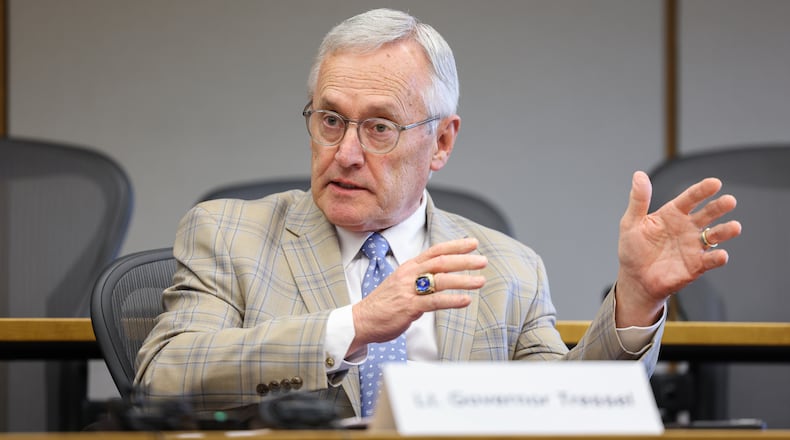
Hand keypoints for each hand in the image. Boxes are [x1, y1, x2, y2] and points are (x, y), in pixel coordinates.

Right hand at [350, 237, 486, 351]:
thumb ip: (419, 278)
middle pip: (441, 262)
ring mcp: (408, 290)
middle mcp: (409, 275)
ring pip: (441, 280)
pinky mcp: (409, 307)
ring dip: (464, 280)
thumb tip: (440, 275)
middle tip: (483, 261)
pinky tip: (466, 300)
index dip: (455, 246)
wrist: (362, 320)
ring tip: (481, 281)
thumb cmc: (383, 304)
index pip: (435, 251)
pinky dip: (452, 300)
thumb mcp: (401, 283)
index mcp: (408, 267)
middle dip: (464, 260)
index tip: (472, 243)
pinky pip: (434, 301)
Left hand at [615, 171, 741, 325]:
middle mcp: (687, 227)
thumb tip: (639, 175)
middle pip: (707, 214)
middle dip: (719, 207)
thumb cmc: (633, 249)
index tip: (715, 183)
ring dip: (725, 231)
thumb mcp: (631, 222)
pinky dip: (717, 258)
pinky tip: (721, 255)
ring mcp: (693, 246)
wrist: (635, 279)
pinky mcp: (696, 265)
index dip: (702, 190)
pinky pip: (710, 260)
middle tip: (729, 201)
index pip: (690, 198)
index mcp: (673, 214)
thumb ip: (638, 200)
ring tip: (735, 227)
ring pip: (715, 235)